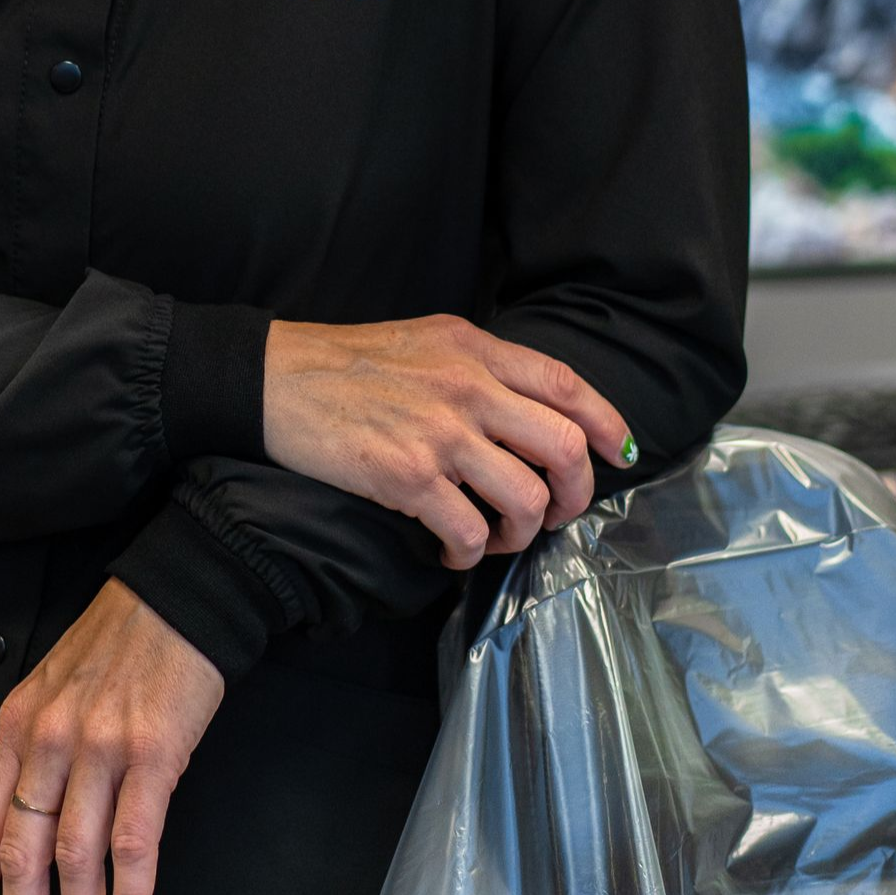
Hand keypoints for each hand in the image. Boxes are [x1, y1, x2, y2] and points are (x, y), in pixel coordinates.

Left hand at [0, 577, 223, 894]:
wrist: (178, 598)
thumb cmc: (118, 644)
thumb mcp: (52, 688)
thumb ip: (35, 749)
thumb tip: (30, 824)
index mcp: (18, 726)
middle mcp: (49, 740)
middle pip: (23, 852)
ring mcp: (100, 747)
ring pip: (77, 857)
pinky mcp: (153, 754)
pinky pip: (134, 842)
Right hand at [262, 315, 632, 568]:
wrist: (276, 378)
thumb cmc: (347, 361)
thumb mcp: (426, 339)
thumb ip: (479, 365)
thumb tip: (527, 407)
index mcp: (475, 348)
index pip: (566, 384)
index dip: (605, 424)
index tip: (619, 455)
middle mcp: (468, 386)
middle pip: (563, 448)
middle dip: (573, 495)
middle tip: (553, 513)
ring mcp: (440, 433)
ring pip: (526, 499)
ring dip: (521, 534)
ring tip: (495, 538)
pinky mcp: (407, 477)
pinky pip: (469, 533)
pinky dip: (468, 555)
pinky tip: (450, 552)